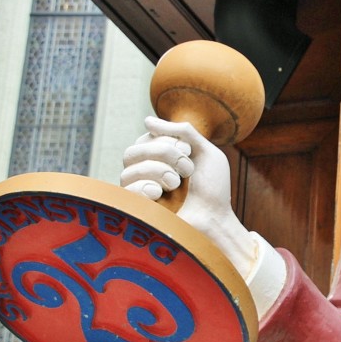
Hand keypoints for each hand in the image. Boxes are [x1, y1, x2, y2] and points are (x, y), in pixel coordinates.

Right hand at [121, 116, 257, 278]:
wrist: (215, 220)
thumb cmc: (214, 189)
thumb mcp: (206, 153)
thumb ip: (182, 132)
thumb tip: (147, 121)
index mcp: (162, 158)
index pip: (147, 137)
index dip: (167, 140)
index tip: (189, 151)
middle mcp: (147, 173)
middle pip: (133, 150)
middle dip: (163, 153)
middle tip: (187, 169)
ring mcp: (140, 191)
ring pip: (128, 169)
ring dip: (157, 170)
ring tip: (176, 185)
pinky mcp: (137, 209)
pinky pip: (126, 190)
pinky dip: (144, 187)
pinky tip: (159, 194)